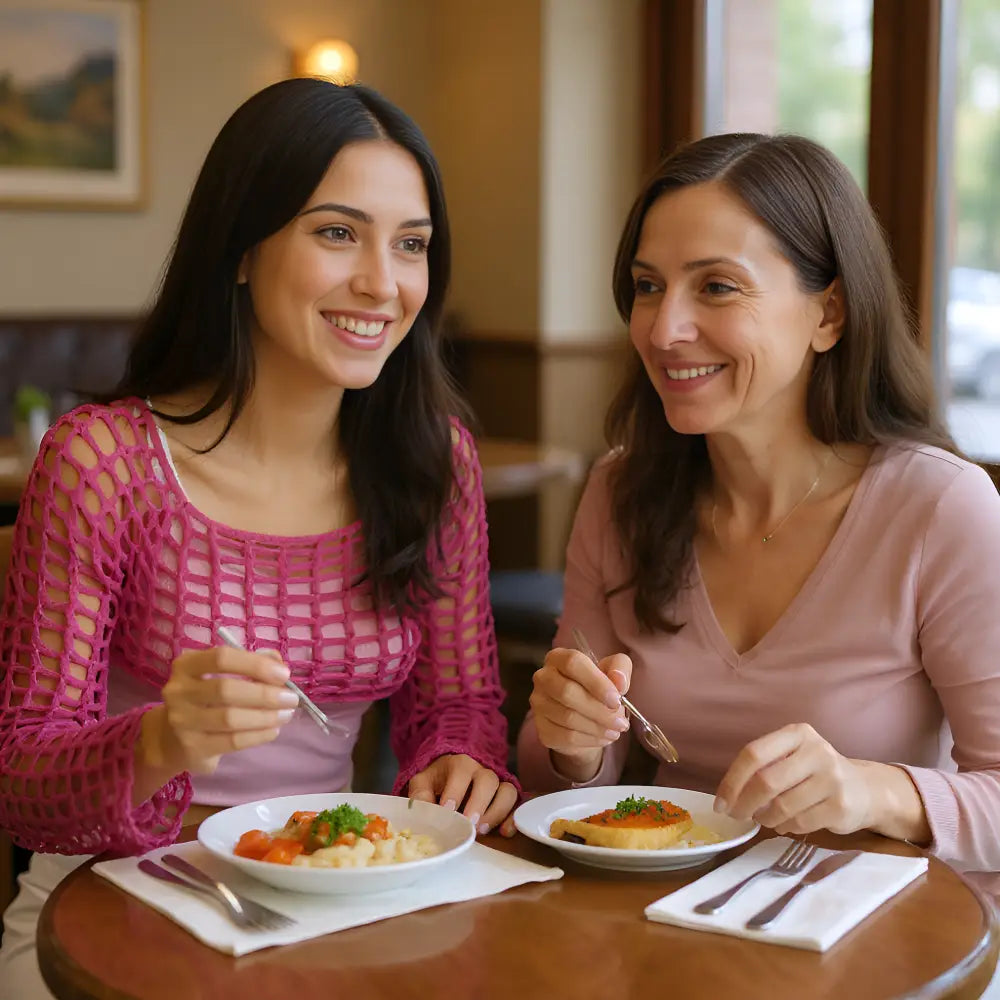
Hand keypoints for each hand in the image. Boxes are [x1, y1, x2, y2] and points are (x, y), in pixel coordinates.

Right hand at [144, 646, 298, 775]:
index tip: (283, 674)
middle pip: (226, 689)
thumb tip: (279, 666)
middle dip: (265, 694)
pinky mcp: (192, 747)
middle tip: (291, 699)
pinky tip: (273, 730)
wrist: (173, 738)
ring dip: (265, 716)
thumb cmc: (207, 698)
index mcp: (187, 665)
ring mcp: (182, 721)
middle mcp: (178, 691)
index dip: (256, 665)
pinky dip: (258, 735)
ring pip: (230, 718)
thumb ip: (252, 665)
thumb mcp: (224, 675)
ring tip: (286, 714)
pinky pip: (232, 741)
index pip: (222, 657)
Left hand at [407, 754, 518, 836]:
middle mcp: (482, 771)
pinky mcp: (507, 798)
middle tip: (469, 822)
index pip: (461, 771)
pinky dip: (513, 818)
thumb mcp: (423, 782)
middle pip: (488, 780)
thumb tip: (423, 810)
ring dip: (497, 811)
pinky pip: (517, 804)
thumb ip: (420, 793)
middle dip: (479, 802)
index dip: (456, 790)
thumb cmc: (437, 781)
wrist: (451, 775)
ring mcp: (498, 784)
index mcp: (460, 764)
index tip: (448, 809)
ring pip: (507, 791)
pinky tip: (505, 832)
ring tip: (482, 829)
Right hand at [529, 647, 630, 770]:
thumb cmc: (598, 687)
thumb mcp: (614, 670)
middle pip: (567, 692)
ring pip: (568, 718)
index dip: (596, 682)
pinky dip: (590, 739)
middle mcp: (543, 678)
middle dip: (599, 710)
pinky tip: (604, 737)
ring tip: (615, 730)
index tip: (616, 699)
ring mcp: (539, 704)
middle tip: (620, 722)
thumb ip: (619, 668)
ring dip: (597, 727)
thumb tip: (619, 681)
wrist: (585, 715)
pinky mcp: (542, 728)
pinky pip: (566, 736)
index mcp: (559, 657)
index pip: (573, 663)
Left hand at [714, 723, 873, 835]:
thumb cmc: (814, 772)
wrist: (864, 789)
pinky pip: (799, 823)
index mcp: (798, 733)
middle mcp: (817, 752)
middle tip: (736, 815)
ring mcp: (832, 779)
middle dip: (744, 804)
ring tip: (763, 818)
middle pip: (766, 782)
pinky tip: (784, 823)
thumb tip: (728, 796)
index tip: (720, 802)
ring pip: (782, 807)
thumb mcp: (791, 756)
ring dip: (765, 818)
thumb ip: (763, 766)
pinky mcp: (841, 807)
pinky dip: (784, 827)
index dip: (732, 781)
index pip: (753, 754)